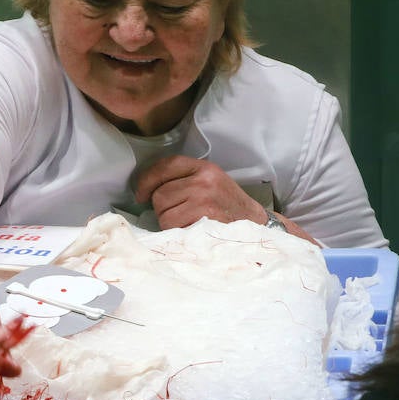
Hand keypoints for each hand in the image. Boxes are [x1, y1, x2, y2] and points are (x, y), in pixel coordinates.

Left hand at [134, 155, 320, 243]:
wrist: (257, 227)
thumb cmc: (230, 208)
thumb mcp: (212, 184)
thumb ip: (185, 180)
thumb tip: (147, 190)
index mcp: (205, 168)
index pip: (165, 166)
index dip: (147, 180)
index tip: (141, 194)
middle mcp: (204, 181)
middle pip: (160, 194)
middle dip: (161, 208)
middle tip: (176, 215)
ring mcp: (203, 200)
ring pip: (163, 213)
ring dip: (168, 223)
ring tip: (185, 224)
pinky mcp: (203, 219)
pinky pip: (172, 227)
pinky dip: (175, 233)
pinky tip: (188, 232)